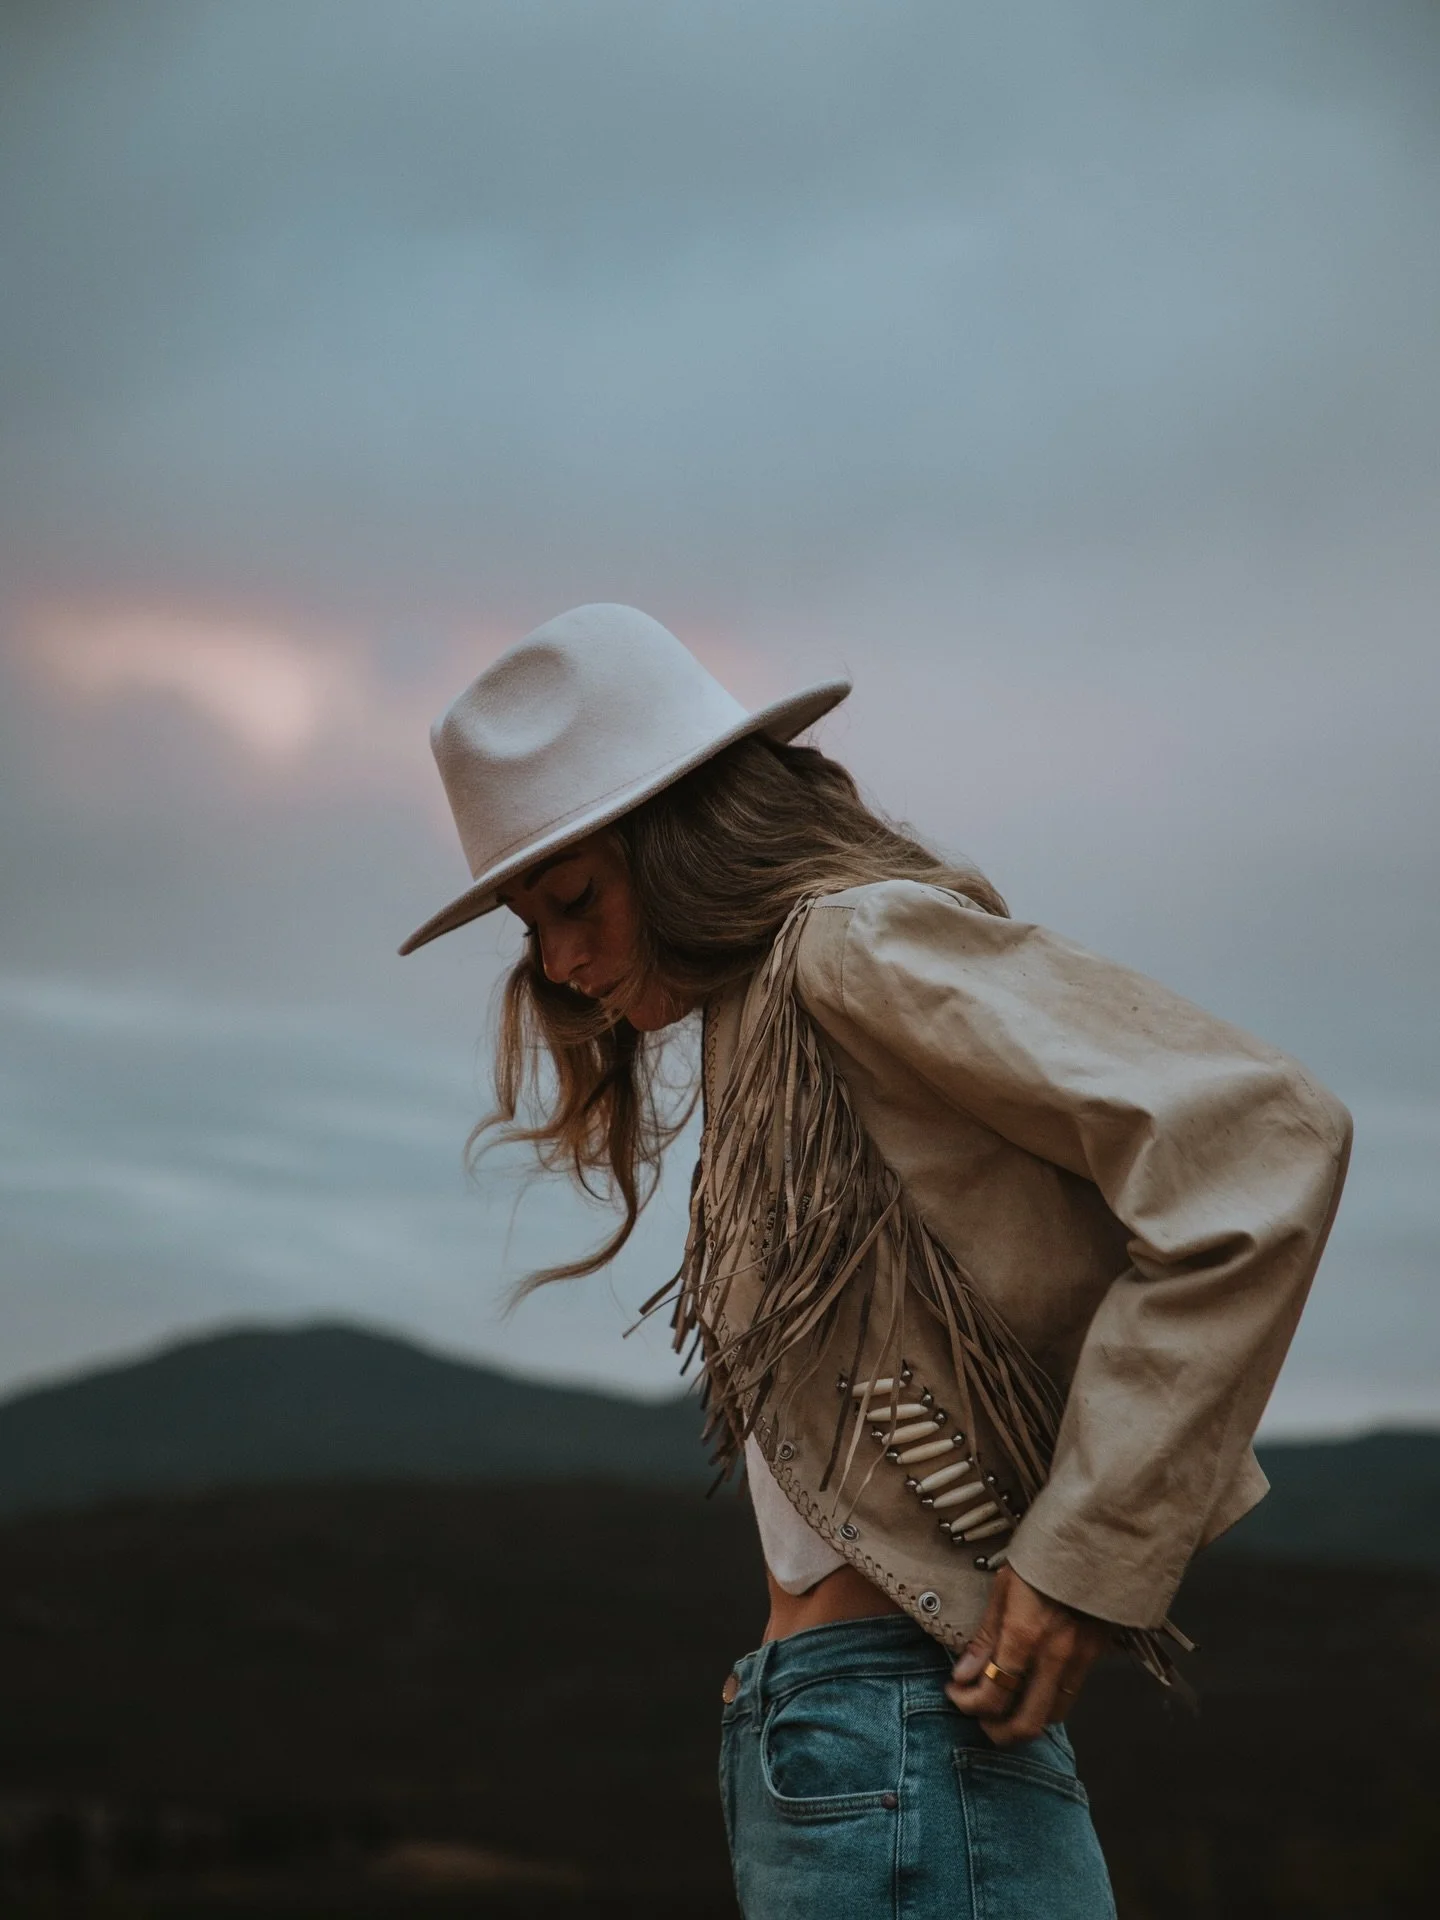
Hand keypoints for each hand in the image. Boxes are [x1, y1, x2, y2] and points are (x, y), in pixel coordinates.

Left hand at [945, 1566, 1108, 1744]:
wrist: (1094, 1539)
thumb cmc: (1041, 1556)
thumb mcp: (1003, 1587)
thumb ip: (985, 1637)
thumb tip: (963, 1675)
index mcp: (1024, 1634)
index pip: (993, 1694)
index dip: (968, 1704)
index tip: (955, 1694)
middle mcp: (1054, 1655)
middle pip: (1026, 1722)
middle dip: (997, 1731)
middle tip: (979, 1718)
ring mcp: (1079, 1659)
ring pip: (1051, 1716)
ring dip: (1024, 1720)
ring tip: (1004, 1707)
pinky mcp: (1096, 1656)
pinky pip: (1070, 1696)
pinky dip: (1047, 1703)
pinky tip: (1031, 1690)